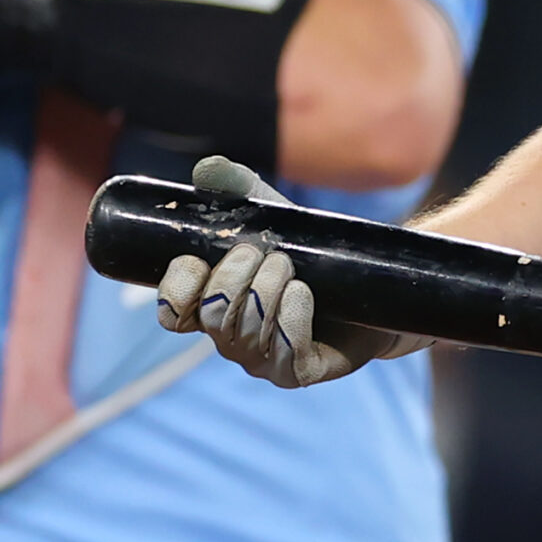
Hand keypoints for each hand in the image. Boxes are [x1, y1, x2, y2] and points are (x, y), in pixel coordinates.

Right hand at [154, 157, 430, 386]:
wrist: (369, 286)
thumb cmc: (309, 254)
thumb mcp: (273, 217)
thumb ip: (237, 190)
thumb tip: (206, 168)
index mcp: (212, 306)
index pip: (172, 313)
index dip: (177, 288)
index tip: (197, 256)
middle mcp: (231, 338)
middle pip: (211, 318)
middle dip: (233, 277)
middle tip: (265, 252)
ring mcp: (262, 360)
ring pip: (246, 333)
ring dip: (268, 290)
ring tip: (290, 266)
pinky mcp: (298, 372)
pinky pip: (285, 351)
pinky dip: (293, 315)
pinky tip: (304, 291)